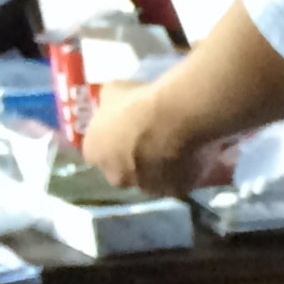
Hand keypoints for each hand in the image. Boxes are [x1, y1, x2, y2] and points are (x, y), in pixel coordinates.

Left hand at [79, 78, 228, 196]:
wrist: (174, 118)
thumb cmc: (138, 102)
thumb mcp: (112, 92)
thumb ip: (109, 106)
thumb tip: (114, 106)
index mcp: (94, 152)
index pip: (96, 153)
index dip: (110, 145)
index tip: (123, 134)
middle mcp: (115, 176)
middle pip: (121, 173)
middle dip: (131, 163)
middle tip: (148, 145)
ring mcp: (144, 186)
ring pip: (149, 181)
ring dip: (156, 172)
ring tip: (174, 153)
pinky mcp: (173, 191)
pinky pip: (176, 184)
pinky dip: (182, 175)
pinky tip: (190, 160)